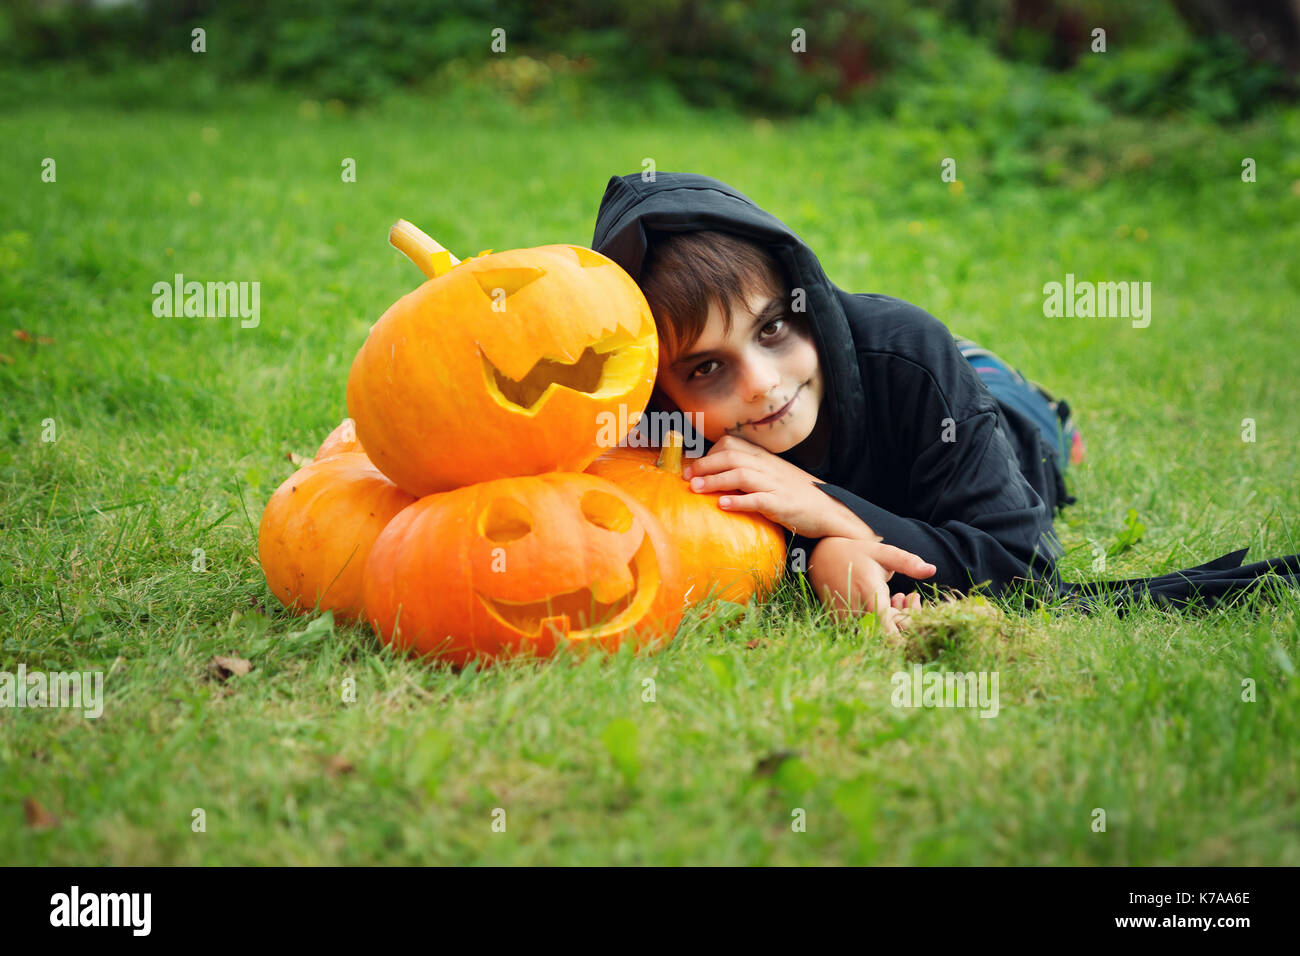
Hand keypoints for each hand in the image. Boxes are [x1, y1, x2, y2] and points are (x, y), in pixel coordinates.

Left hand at [683, 434, 936, 581]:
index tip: (692, 467)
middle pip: (731, 456)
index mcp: (764, 458)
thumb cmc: (796, 495)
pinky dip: (739, 501)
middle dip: (705, 465)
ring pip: (740, 475)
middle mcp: (768, 467)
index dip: (709, 453)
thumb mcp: (772, 476)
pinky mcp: (782, 505)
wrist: (829, 510)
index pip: (731, 444)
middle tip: (686, 478)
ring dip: (715, 481)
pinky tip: (722, 505)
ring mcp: (775, 485)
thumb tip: (715, 476)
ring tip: (696, 489)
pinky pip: (758, 500)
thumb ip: (748, 471)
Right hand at [808, 536, 922, 635]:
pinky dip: (876, 622)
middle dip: (904, 618)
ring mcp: (845, 619)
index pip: (891, 632)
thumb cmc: (856, 553)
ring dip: (891, 620)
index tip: (913, 604)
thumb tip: (932, 570)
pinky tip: (878, 604)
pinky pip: (864, 631)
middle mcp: (856, 611)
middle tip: (903, 595)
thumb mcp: (883, 553)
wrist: (820, 556)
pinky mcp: (839, 624)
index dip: (908, 629)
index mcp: (870, 594)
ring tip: (892, 597)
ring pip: (877, 634)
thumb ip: (908, 562)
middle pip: (889, 633)